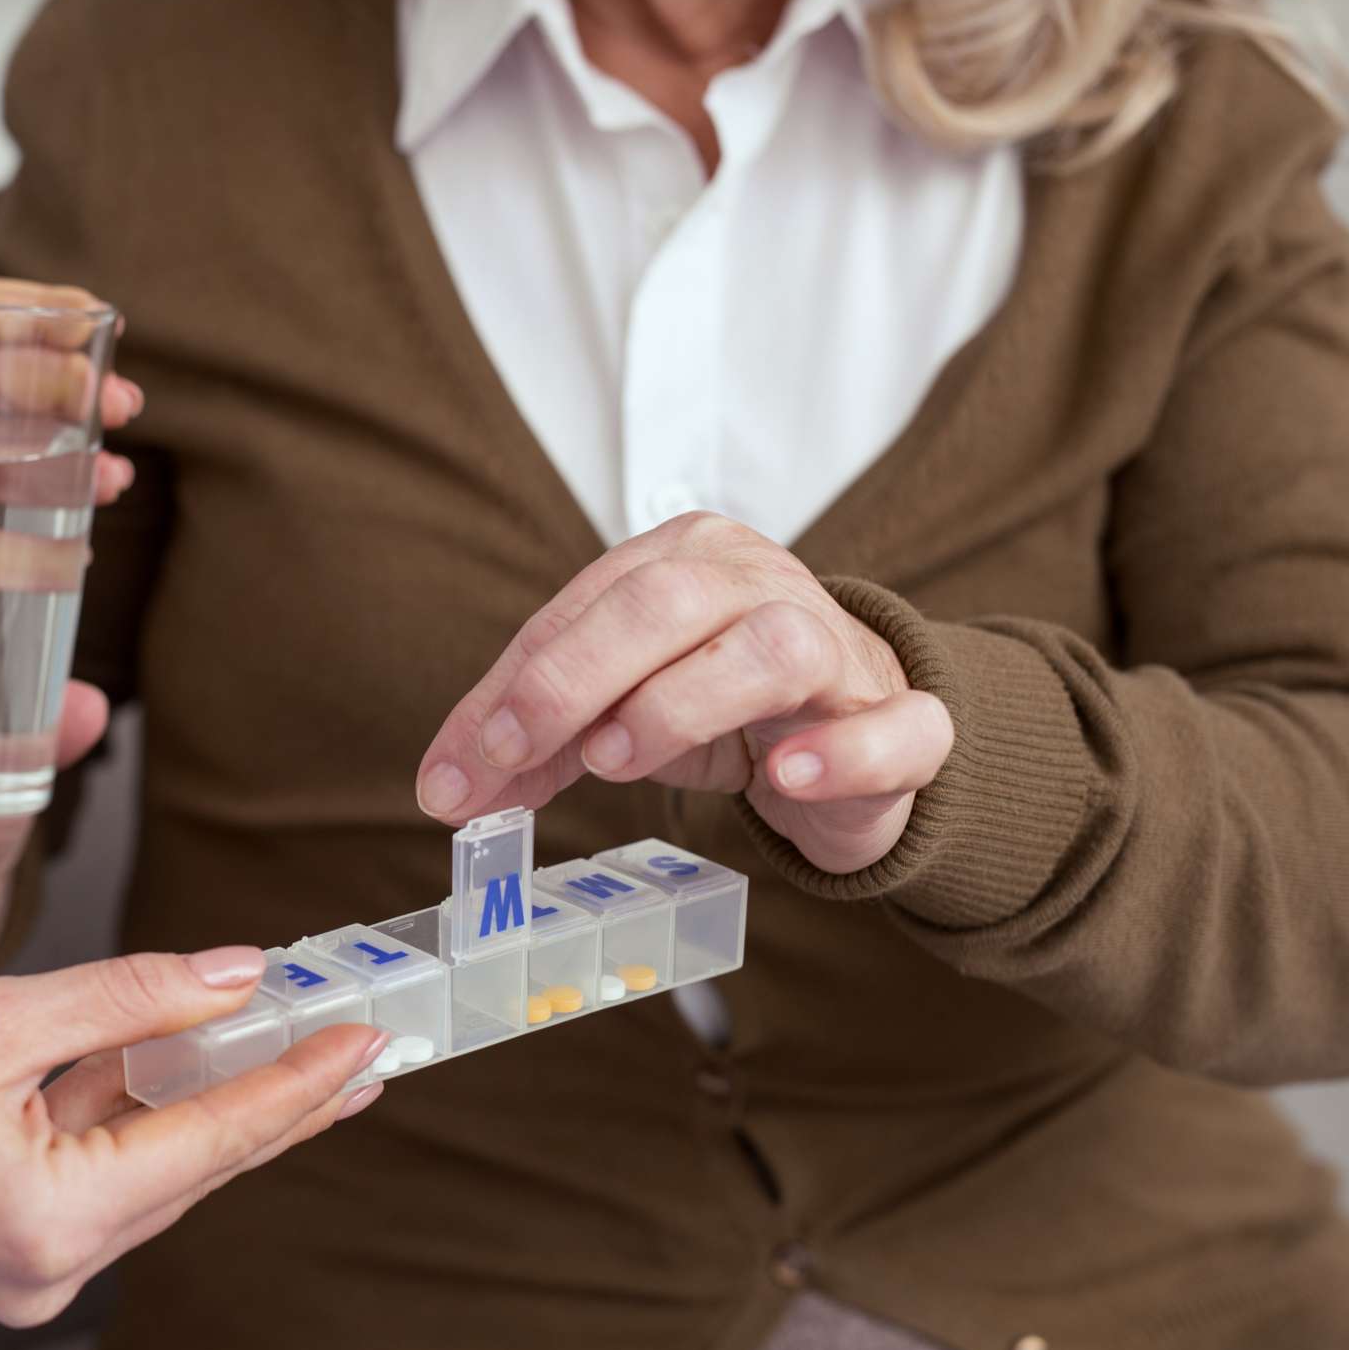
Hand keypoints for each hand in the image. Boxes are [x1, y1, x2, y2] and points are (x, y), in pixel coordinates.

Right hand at [0, 947, 389, 1323]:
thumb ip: (128, 998)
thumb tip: (238, 977)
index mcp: (54, 1220)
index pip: (214, 1140)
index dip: (301, 1080)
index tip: (374, 1032)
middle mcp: (50, 1265)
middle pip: (193, 1162)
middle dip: (275, 1090)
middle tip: (364, 1032)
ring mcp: (22, 1262)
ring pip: (147, 1162)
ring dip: (209, 1096)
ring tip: (299, 1034)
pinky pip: (94, 1166)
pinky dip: (136, 1109)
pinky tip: (190, 1057)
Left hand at [415, 512, 953, 874]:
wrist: (859, 735)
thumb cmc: (723, 706)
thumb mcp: (615, 712)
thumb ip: (536, 744)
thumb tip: (446, 789)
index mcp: (684, 559)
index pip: (582, 610)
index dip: (512, 689)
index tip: (458, 770)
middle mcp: (760, 583)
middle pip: (665, 603)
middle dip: (573, 679)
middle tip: (517, 754)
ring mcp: (839, 647)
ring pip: (771, 648)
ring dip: (682, 704)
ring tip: (618, 758)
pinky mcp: (902, 719)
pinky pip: (896, 726)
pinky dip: (839, 751)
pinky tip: (783, 776)